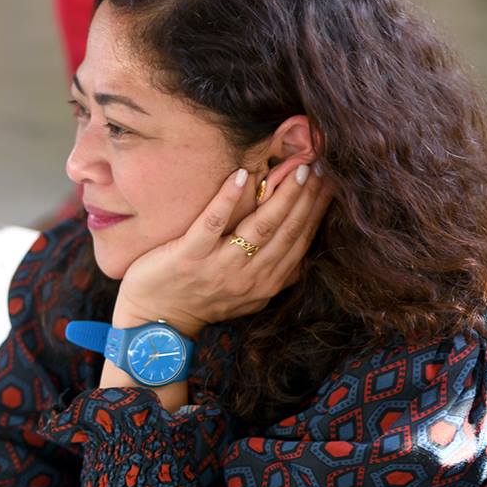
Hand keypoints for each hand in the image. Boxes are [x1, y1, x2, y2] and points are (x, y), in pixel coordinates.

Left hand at [113, 161, 333, 338]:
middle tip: (319, 164)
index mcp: (265, 284)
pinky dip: (227, 199)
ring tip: (295, 168)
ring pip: (259, 227)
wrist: (156, 322)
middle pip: (285, 231)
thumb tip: (306, 258)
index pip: (299, 242)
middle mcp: (246, 277)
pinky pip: (212, 224)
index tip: (330, 181)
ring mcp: (218, 267)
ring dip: (281, 196)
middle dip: (306, 197)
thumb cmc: (200, 300)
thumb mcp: (246, 297)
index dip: (317, 211)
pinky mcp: (188, 257)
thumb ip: (275, 277)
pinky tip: (241, 174)